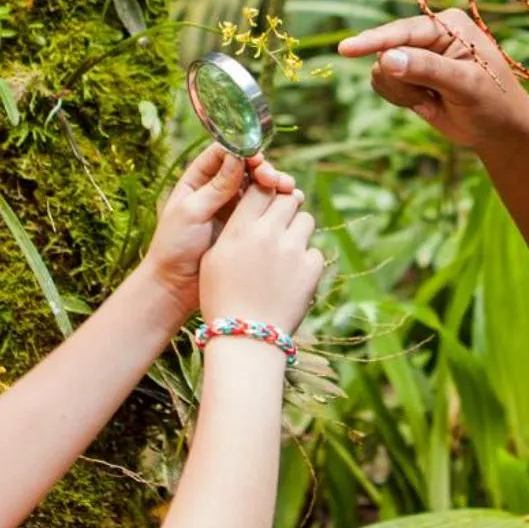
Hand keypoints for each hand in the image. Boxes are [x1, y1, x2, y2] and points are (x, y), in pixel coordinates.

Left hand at [142, 146, 295, 314]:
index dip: (242, 151)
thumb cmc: (174, 246)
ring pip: (259, 187)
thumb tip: (237, 157)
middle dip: (264, 169)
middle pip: (247, 168)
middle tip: (274, 179)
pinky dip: (278, 202)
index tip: (257, 158)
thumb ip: (216, 188)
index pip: (223, 154)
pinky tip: (291, 202)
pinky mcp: (245, 225)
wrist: (176, 285)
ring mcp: (233, 207)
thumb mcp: (191, 213)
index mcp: (198, 180)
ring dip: (275, 184)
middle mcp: (218, 189)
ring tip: (287, 189)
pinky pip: (265, 208)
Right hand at [198, 185, 322, 333]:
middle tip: (280, 224)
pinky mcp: (312, 268)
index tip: (266, 200)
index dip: (264, 192)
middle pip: (288, 198)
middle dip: (285, 207)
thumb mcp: (213, 260)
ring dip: (298, 230)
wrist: (245, 338)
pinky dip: (306, 261)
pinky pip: (315, 251)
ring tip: (286, 252)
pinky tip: (291, 278)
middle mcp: (268, 234)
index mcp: (240, 229)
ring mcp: (293, 250)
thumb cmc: (221, 299)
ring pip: (306, 220)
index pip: (260, 189)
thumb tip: (250, 210)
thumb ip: (233, 229)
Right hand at [338, 10, 528, 149]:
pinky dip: (400, 99)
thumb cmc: (493, 102)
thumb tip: (386, 58)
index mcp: (447, 24)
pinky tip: (426, 104)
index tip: (345, 49)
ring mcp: (416, 55)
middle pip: (387, 52)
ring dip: (402, 93)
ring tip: (432, 101)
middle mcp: (429, 34)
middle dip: (402, 81)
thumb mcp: (465, 85)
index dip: (374, 41)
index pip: (403, 31)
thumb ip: (427, 69)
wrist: (499, 130)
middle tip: (429, 98)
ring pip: (381, 71)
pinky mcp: (409, 75)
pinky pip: (383, 85)